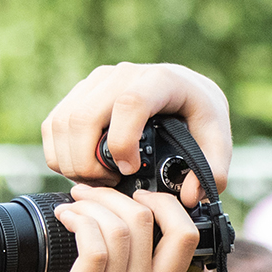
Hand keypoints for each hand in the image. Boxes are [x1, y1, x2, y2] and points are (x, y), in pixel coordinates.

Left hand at [28, 184, 201, 271]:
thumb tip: (106, 249)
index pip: (186, 234)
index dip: (165, 204)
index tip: (137, 198)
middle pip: (148, 217)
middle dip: (115, 194)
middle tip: (89, 194)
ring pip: (119, 224)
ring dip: (91, 204)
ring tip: (72, 206)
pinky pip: (92, 243)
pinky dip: (77, 221)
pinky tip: (64, 221)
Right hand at [42, 63, 231, 206]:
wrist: (184, 88)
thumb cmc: (200, 113)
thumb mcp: (217, 139)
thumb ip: (214, 170)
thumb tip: (189, 196)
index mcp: (159, 81)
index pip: (129, 104)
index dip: (123, 143)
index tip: (129, 170)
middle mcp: (122, 75)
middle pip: (83, 118)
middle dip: (88, 163)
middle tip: (110, 186)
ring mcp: (96, 81)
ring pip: (62, 123)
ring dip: (71, 162)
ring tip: (99, 181)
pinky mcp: (79, 92)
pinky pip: (53, 125)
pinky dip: (59, 154)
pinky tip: (83, 170)